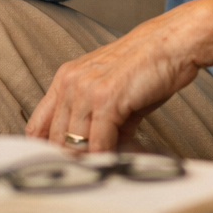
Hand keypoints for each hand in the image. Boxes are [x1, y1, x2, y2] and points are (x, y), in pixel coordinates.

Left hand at [26, 4, 205, 149]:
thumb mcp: (114, 92)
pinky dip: (106, 157)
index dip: (48, 150)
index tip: (63, 166)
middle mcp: (70, 82)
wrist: (175, 42)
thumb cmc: (150, 65)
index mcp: (66, 78)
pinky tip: (117, 157)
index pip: (38, 126)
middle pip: (55, 140)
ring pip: (74, 145)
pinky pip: (97, 143)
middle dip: (73, 160)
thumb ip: (100, 122)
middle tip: (91, 170)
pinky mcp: (106, 98)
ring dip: (91, 161)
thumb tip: (98, 153)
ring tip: (107, 165)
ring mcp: (86, 89)